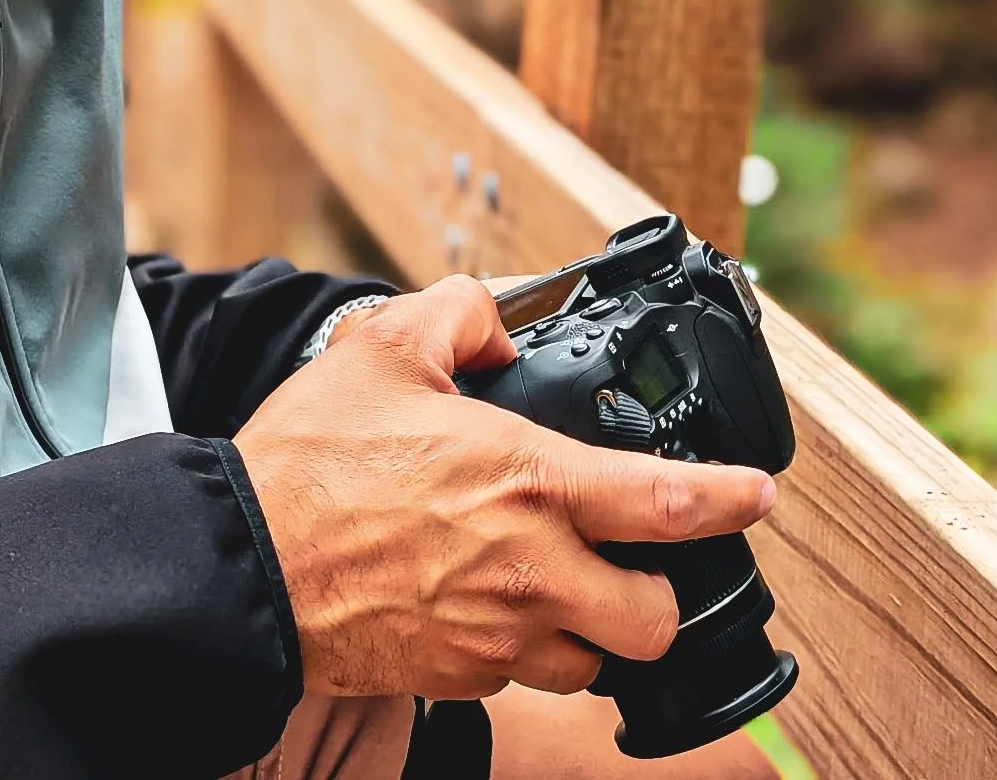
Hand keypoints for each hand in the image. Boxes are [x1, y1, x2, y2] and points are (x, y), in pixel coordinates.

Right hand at [234, 276, 775, 700]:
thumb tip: (498, 319)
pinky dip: (521, 651)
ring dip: (590, 632)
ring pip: (593, 664)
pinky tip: (485, 608)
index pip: (670, 502)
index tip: (757, 495)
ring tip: (557, 589)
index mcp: (530, 482)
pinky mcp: (456, 679)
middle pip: (655, 619)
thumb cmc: (307, 464)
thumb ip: (459, 315)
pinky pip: (519, 680)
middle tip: (636, 563)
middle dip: (660, 597)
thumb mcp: (382, 349)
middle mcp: (531, 571)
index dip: (732, 500)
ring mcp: (495, 637)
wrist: (239, 569)